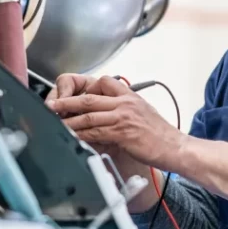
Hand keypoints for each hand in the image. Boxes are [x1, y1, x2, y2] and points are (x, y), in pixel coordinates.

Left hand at [46, 76, 186, 170]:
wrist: (175, 147)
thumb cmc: (160, 135)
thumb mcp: (144, 113)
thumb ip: (125, 110)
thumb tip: (108, 115)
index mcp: (131, 96)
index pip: (105, 81)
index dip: (87, 87)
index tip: (77, 96)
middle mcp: (126, 103)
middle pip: (89, 98)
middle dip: (67, 102)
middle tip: (52, 105)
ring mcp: (123, 117)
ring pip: (88, 115)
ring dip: (68, 120)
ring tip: (55, 123)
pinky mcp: (122, 133)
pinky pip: (95, 132)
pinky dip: (80, 135)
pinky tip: (71, 137)